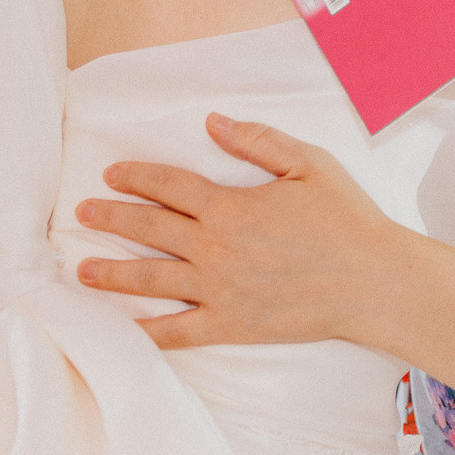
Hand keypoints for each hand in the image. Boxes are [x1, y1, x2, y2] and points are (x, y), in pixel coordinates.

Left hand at [73, 113, 400, 348]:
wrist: (372, 280)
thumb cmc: (346, 218)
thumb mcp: (307, 164)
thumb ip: (257, 140)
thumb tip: (212, 122)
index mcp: (230, 206)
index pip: (170, 185)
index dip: (137, 176)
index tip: (110, 173)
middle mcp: (215, 248)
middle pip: (150, 228)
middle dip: (112, 217)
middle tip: (82, 212)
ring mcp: (219, 290)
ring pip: (152, 279)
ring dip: (112, 273)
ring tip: (82, 271)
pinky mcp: (230, 324)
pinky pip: (178, 332)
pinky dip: (147, 332)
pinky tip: (123, 329)